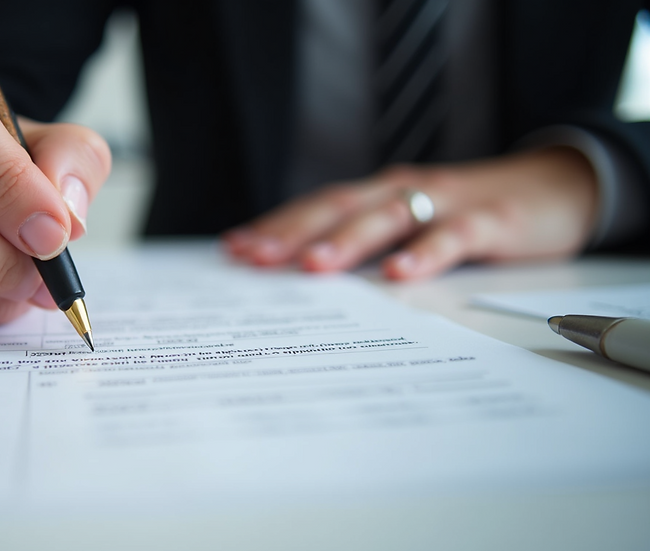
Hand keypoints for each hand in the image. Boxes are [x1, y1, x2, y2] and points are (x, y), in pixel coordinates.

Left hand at [222, 147, 597, 278]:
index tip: (232, 250)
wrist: (552, 188)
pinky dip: (426, 253)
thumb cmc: (466, 214)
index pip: (316, 208)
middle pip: (338, 207)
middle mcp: (401, 191)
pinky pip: (454, 236)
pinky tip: (399, 275)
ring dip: (348, 240)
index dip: (275, 226)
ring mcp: (445, 202)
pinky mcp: (490, 219)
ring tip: (311, 266)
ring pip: (388, 216)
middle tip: (252, 259)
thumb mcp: (409, 227)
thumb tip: (304, 277)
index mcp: (377, 195)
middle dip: (292, 233)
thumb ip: (365, 244)